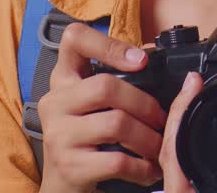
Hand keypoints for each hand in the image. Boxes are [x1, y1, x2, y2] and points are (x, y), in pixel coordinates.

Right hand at [37, 22, 167, 192]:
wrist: (63, 185)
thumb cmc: (87, 139)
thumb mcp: (93, 104)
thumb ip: (117, 82)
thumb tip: (160, 60)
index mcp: (63, 79)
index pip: (74, 39)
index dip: (109, 44)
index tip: (141, 60)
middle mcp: (55, 103)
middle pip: (106, 86)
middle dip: (145, 103)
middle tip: (161, 119)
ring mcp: (58, 135)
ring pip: (116, 124)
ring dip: (149, 138)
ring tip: (160, 146)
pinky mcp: (69, 166)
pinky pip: (116, 161)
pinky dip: (142, 167)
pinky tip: (149, 169)